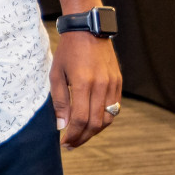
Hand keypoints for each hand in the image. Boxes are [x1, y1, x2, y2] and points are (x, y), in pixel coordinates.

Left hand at [49, 31, 121, 148]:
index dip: (73, 135)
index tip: (64, 142)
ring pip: (107, 119)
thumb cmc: (68, 51)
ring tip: (80, 136)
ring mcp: (113, 85)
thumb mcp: (56, 74)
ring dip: (94, 131)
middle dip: (82, 137)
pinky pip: (114, 108)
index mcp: (83, 83)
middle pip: (95, 123)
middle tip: (70, 145)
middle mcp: (101, 85)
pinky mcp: (118, 83)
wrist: (88, 30)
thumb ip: (59, 101)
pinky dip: (104, 119)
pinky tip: (92, 123)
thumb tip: (62, 126)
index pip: (81, 119)